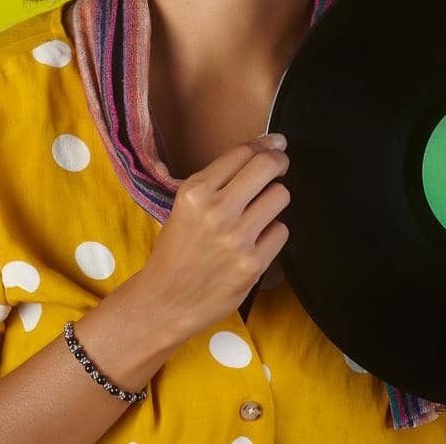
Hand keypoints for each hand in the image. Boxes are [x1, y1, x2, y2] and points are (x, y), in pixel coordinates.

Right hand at [135, 132, 291, 342]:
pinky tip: (257, 242)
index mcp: (195, 192)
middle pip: (267, 166)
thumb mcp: (183, 207)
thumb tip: (261, 151)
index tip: (274, 143)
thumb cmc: (175, 251)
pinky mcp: (253, 264)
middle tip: (279, 165)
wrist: (164, 303)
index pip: (242, 152)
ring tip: (261, 211)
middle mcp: (216, 211)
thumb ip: (217, 182)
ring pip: (281, 196)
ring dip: (275, 200)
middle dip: (279, 161)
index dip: (263, 144)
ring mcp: (237, 238)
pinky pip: (281, 231)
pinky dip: (273, 233)